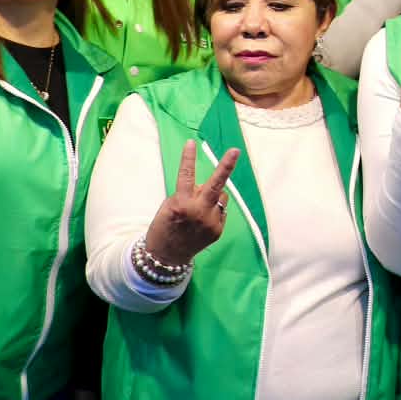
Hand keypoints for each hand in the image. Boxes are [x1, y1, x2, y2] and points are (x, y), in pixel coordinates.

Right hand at [142, 138, 240, 266]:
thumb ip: (187, 194)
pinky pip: (221, 211)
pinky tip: (202, 220)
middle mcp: (198, 212)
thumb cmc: (165, 227)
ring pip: (220, 196)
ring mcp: (211, 222)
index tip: (191, 143)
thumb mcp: (170, 206)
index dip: (188, 159)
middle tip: (235, 151)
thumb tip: (205, 186)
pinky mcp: (218, 230)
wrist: (167, 256)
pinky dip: (214, 210)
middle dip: (226, 166)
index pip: (185, 176)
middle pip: (215, 185)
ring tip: (199, 208)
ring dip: (213, 195)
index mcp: (181, 204)